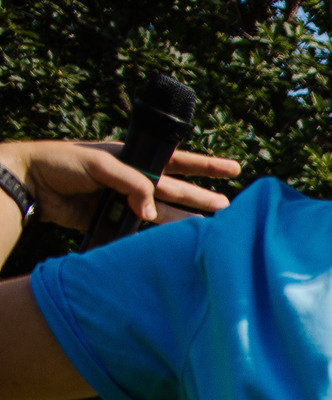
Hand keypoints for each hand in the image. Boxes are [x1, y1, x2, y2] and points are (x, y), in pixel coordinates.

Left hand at [0, 140, 239, 233]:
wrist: (29, 183)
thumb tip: (153, 211)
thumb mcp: (100, 165)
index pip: (177, 161)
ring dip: (186, 219)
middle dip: (202, 197)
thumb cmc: (61, 162)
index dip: (205, 165)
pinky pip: (141, 230)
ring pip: (163, 212)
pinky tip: (176, 242)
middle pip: (176, 190)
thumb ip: (131, 184)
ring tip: (211, 228)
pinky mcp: (112, 220)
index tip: (234, 167)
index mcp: (133, 158)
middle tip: (229, 207)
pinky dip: (158, 236)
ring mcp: (124, 201)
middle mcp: (133, 179)